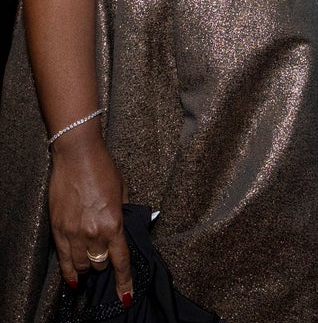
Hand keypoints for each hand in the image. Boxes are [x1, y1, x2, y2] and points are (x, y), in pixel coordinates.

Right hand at [49, 139, 132, 306]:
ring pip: (82, 266)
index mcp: (114, 223)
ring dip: (88, 266)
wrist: (77, 155)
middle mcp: (94, 233)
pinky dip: (69, 273)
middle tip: (105, 256)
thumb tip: (123, 228)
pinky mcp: (59, 230)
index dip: (124, 282)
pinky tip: (73, 281)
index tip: (126, 296)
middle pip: (100, 264)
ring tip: (89, 261)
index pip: (121, 261)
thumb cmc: (103, 168)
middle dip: (104, 263)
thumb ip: (123, 213)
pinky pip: (63, 261)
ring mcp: (74, 233)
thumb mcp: (123, 190)